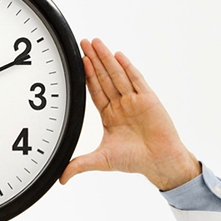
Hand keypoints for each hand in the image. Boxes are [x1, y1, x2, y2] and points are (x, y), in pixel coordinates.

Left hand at [60, 38, 200, 190]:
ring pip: (117, 75)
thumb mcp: (101, 161)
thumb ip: (79, 165)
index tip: (79, 61)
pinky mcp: (148, 99)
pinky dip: (127, 67)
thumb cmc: (134, 161)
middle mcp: (121, 104)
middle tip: (83, 42)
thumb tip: (61, 178)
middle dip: (94, 60)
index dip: (87, 75)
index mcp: (110, 115)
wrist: (159, 163)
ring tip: (95, 42)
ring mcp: (135, 100)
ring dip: (106, 58)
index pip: (95, 90)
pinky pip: (136, 80)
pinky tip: (118, 55)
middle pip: (105, 77)